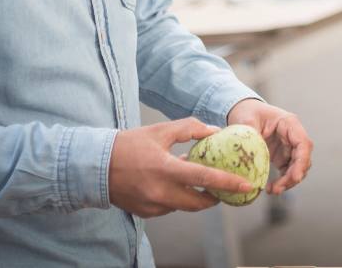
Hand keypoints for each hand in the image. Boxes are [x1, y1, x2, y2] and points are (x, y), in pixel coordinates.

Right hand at [109, 118, 256, 217]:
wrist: (95, 165)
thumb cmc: (130, 144)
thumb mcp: (161, 130)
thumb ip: (190, 129)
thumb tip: (215, 131)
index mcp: (165, 169)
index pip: (205, 179)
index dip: (228, 183)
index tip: (247, 185)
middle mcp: (160, 192)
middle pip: (199, 203)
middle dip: (215, 197)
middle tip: (224, 188)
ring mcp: (152, 206)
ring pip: (184, 206)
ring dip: (194, 196)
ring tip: (196, 180)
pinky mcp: (146, 213)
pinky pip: (169, 208)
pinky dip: (176, 198)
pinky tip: (174, 184)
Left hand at [228, 98, 312, 195]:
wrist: (244, 111)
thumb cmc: (247, 112)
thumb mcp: (246, 120)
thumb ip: (250, 135)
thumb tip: (249, 152)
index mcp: (289, 123)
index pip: (303, 143)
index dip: (302, 161)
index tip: (295, 177)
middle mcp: (293, 136)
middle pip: (303, 159)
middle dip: (293, 176)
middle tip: (278, 189)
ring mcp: (289, 147)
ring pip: (298, 167)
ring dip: (289, 181)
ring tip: (273, 190)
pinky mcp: (283, 156)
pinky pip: (288, 171)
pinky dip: (283, 181)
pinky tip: (271, 188)